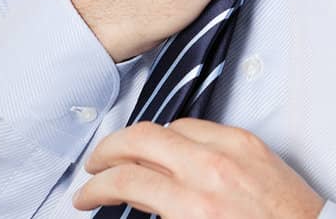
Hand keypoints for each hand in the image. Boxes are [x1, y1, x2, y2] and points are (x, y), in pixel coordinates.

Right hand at [71, 118, 324, 218]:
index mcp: (194, 207)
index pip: (126, 180)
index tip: (86, 196)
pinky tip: (171, 149)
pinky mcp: (249, 142)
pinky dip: (178, 135)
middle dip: (107, 151)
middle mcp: (211, 172)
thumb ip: (161, 214)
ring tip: (129, 156)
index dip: (96, 188)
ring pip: (168, 126)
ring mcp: (232, 150)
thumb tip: (133, 205)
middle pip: (139, 139)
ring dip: (141, 139)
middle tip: (96, 168)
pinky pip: (202, 126)